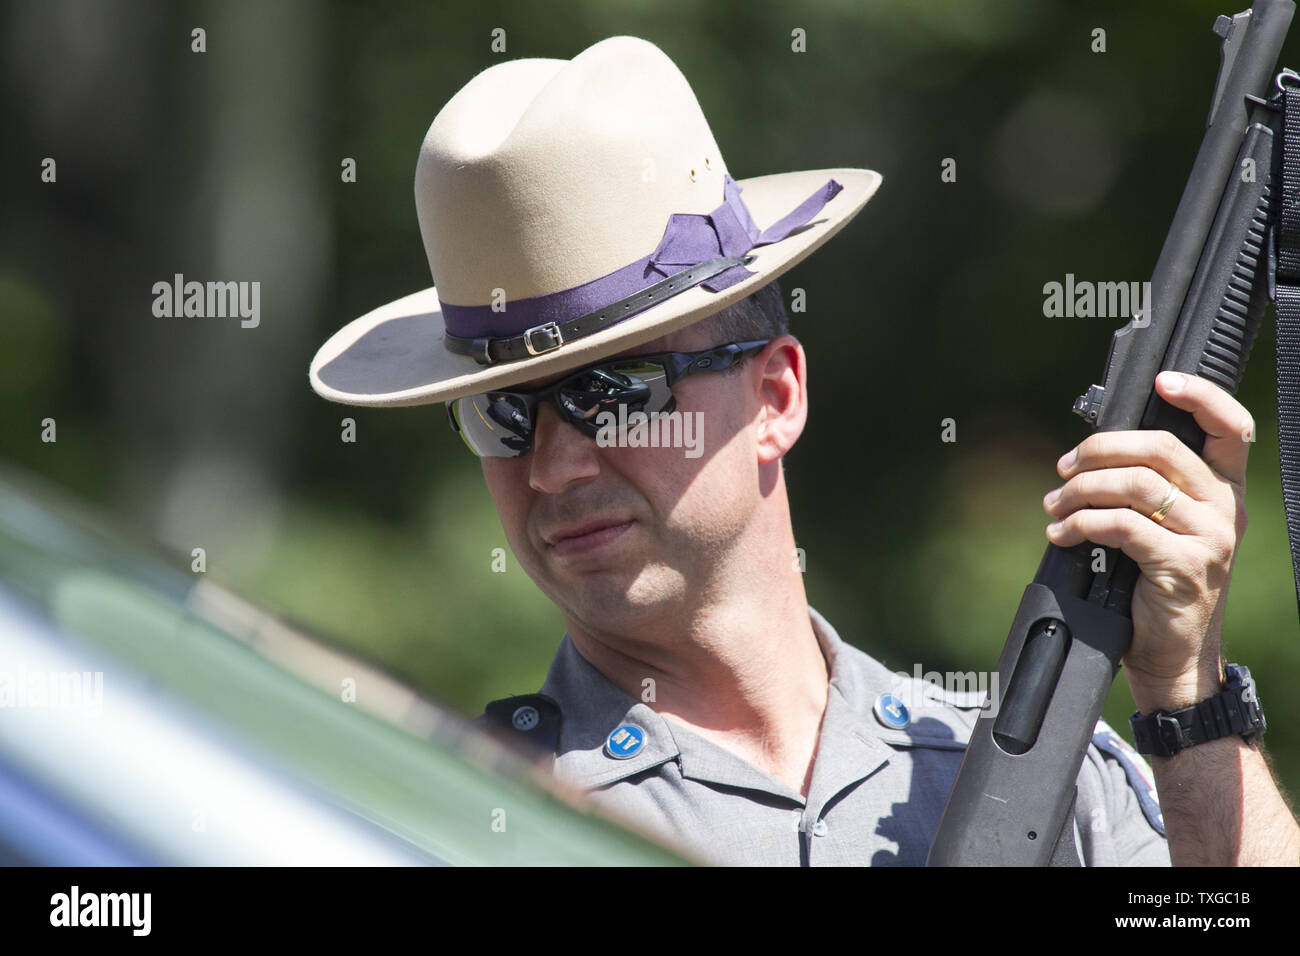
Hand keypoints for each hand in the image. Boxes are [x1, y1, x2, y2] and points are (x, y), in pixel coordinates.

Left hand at [1041, 371, 1251, 711]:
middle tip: (1064, 467)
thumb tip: (1091, 451)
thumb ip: (1146, 488)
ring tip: (1055, 506)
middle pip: (1161, 448)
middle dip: (1100, 449)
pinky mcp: (1182, 565)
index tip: (1163, 379)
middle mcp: (1224, 508)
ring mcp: (1209, 537)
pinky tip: (1062, 533)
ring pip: (1136, 484)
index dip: (1200, 395)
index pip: (1231, 428)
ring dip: (1082, 489)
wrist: (1170, 656)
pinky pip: (1121, 526)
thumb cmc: (1154, 587)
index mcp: (1222, 491)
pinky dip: (1081, 524)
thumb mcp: (1159, 529)